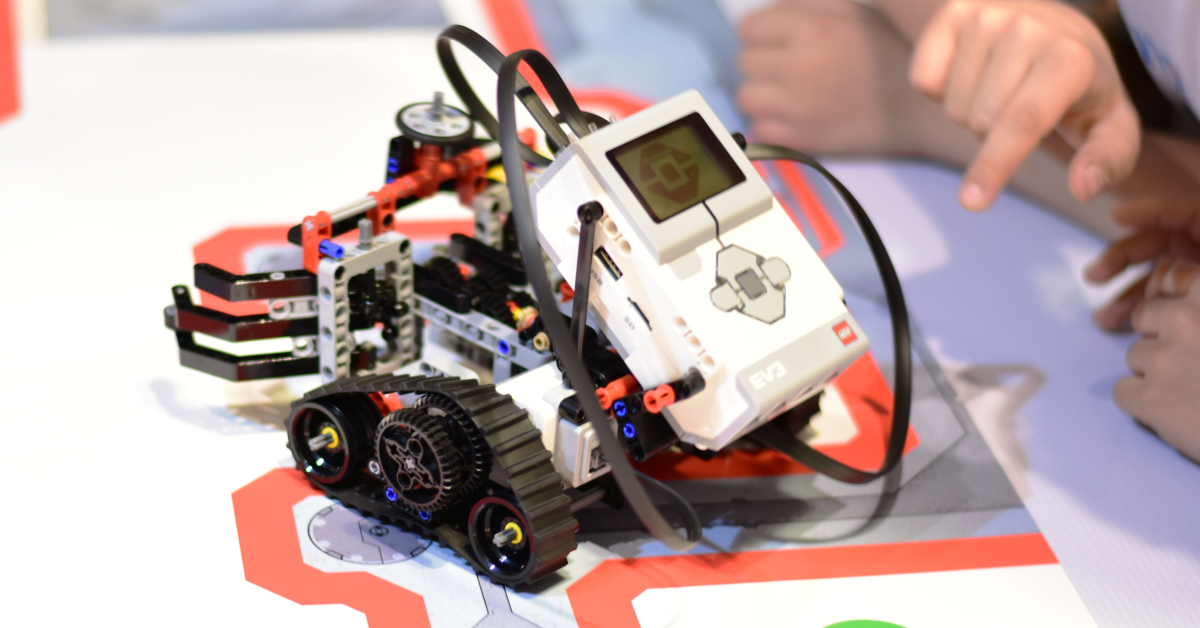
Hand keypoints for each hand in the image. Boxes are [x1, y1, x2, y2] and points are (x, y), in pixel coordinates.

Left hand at [736, 0, 935, 155]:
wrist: (920, 109)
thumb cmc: (891, 53)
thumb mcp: (857, 10)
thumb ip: (808, 4)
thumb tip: (770, 9)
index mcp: (812, 28)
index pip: (747, 30)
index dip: (760, 34)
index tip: (776, 42)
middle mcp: (799, 66)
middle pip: (743, 63)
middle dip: (761, 62)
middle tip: (787, 68)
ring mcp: (797, 107)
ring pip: (745, 97)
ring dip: (760, 93)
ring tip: (785, 93)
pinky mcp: (801, 139)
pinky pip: (758, 129)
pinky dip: (769, 123)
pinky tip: (792, 116)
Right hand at [910, 0, 1139, 210]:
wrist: (1058, 25)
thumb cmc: (1080, 84)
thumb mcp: (1111, 123)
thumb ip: (1109, 159)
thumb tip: (1083, 186)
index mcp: (1071, 58)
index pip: (1024, 121)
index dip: (996, 164)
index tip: (971, 203)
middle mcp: (1028, 29)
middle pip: (980, 121)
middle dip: (993, 134)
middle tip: (1018, 108)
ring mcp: (988, 15)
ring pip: (952, 104)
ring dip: (969, 109)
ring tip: (998, 85)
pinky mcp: (955, 10)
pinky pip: (924, 79)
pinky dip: (941, 87)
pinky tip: (972, 70)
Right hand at [1087, 198, 1199, 331]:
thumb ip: (1190, 261)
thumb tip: (1145, 246)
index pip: (1181, 214)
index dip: (1149, 212)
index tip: (1116, 216)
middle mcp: (1197, 255)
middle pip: (1156, 243)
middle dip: (1121, 258)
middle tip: (1093, 276)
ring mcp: (1191, 280)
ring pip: (1152, 278)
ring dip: (1124, 294)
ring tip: (1102, 317)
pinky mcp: (1183, 302)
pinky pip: (1158, 303)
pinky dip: (1138, 312)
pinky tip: (1115, 325)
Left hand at [1113, 259, 1199, 462]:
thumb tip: (1175, 286)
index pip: (1167, 277)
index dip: (1174, 302)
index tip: (1186, 322)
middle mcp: (1186, 317)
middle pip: (1145, 316)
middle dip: (1162, 337)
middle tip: (1194, 363)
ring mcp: (1165, 357)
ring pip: (1134, 354)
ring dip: (1156, 372)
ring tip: (1194, 391)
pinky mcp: (1150, 397)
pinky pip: (1122, 391)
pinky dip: (1142, 404)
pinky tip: (1176, 413)